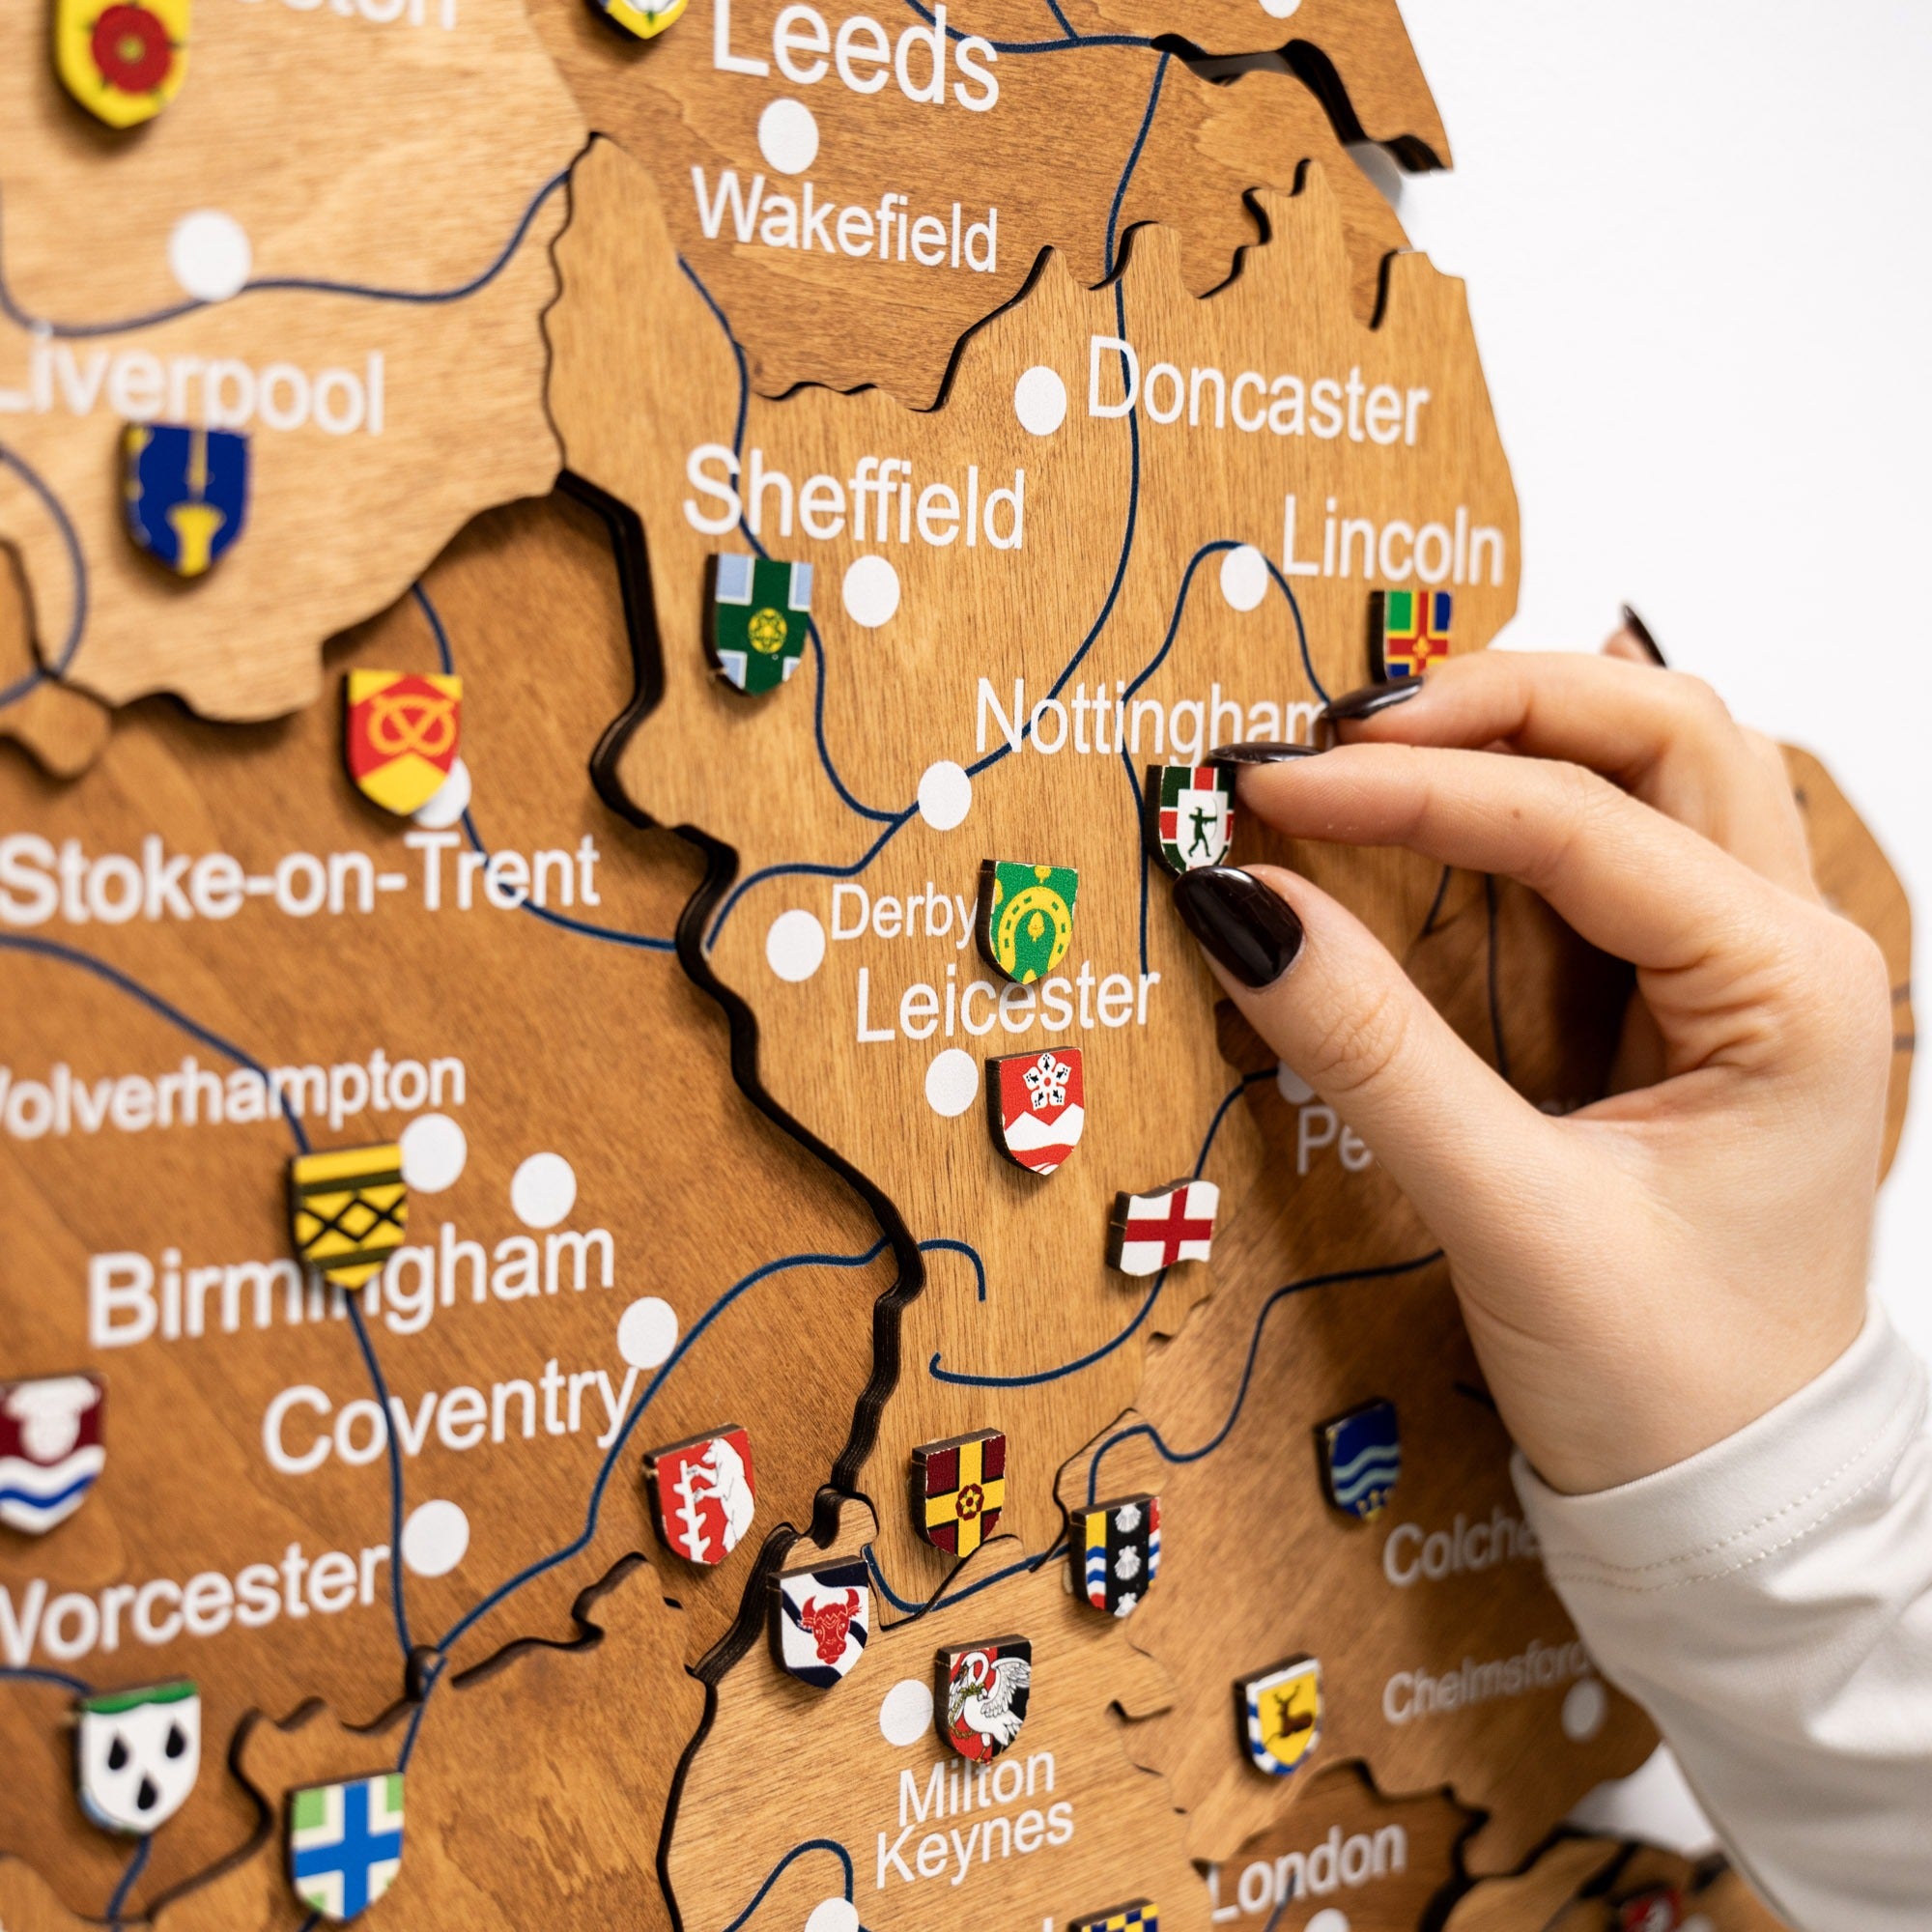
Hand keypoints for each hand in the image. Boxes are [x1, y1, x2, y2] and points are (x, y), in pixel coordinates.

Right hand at [1176, 640, 1893, 1494]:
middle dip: (1496, 704)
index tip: (1272, 789)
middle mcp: (1789, 946)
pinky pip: (1616, 847)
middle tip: (1339, 730)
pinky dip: (1523, 805)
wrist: (1739, 1496)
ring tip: (1377, 749)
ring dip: (1519, 733)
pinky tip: (1437, 813)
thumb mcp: (1509, 1217)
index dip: (1413, 790)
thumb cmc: (1668, 1382)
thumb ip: (1376, 1055)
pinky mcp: (1687, 998)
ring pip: (1652, 767)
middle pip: (1658, 729)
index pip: (1582, 823)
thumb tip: (1243, 910)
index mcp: (1786, 990)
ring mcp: (1745, 965)